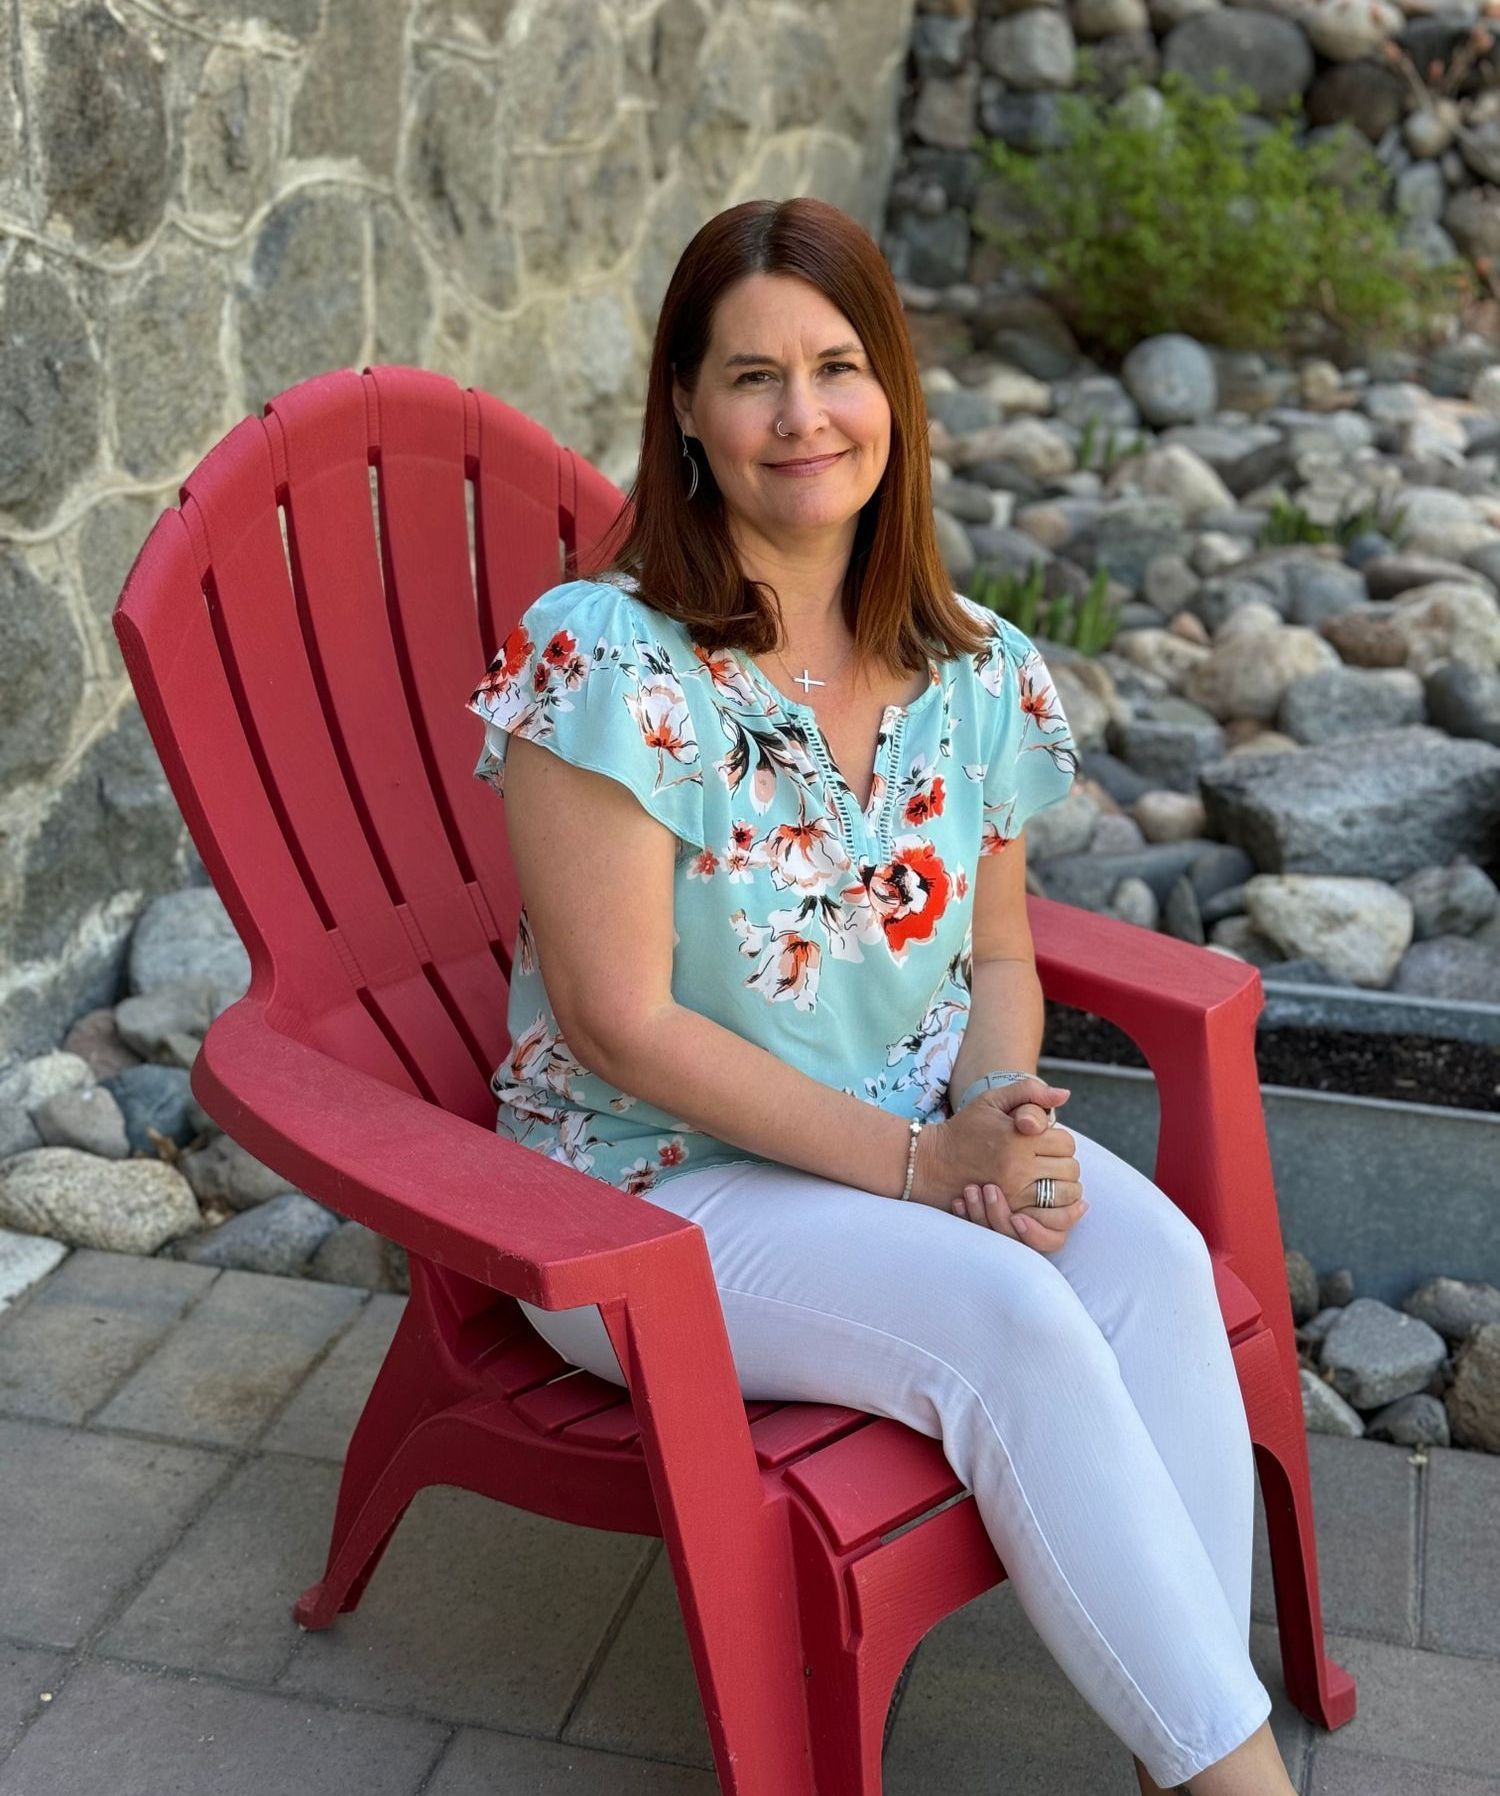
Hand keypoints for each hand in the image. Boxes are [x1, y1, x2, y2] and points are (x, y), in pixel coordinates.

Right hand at [919, 1077, 1086, 1250]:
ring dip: (1063, 1187)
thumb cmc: (965, 1127)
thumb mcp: (992, 1100)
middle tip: (1047, 1161)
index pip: (1066, 1143)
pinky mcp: (1010, 1211)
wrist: (932, 1162)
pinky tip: (1048, 1198)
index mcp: (1018, 1137)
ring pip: (1066, 1194)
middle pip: (1070, 1170)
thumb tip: (1065, 1095)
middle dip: (1063, 1164)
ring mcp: (1015, 1193)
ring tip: (1047, 1179)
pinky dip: (1056, 1209)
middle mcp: (1019, 1167)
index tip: (1044, 1141)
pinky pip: (1051, 1216)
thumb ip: (1030, 1091)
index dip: (1060, 1141)